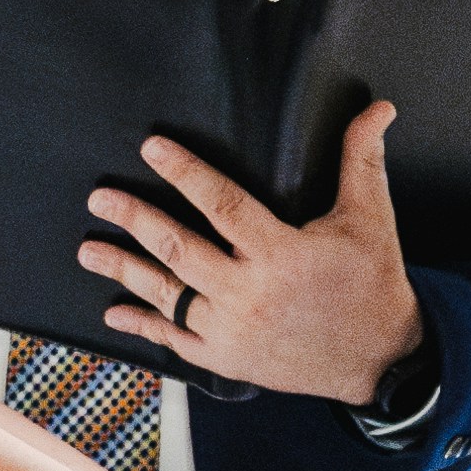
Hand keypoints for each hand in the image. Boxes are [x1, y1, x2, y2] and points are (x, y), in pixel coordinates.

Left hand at [85, 109, 429, 408]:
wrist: (381, 362)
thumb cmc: (373, 285)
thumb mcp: (370, 219)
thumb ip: (362, 160)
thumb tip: (378, 108)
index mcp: (281, 253)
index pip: (221, 203)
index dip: (184, 172)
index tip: (151, 148)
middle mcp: (249, 294)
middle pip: (178, 250)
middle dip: (135, 220)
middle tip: (101, 198)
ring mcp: (233, 331)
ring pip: (167, 295)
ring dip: (124, 270)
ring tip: (89, 250)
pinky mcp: (228, 360)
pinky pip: (175, 340)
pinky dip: (143, 324)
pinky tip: (114, 310)